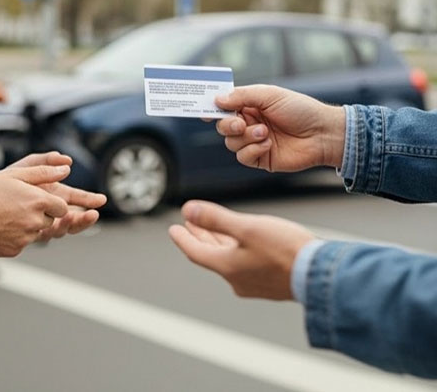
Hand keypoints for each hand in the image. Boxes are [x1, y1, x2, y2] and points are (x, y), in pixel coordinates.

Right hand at [0, 152, 104, 255]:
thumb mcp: (14, 174)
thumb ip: (43, 172)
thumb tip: (66, 170)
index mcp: (39, 201)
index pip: (62, 207)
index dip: (51, 203)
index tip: (37, 199)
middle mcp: (36, 221)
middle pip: (50, 220)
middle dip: (39, 214)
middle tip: (16, 206)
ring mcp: (26, 237)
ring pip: (36, 232)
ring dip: (27, 225)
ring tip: (5, 215)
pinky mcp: (16, 249)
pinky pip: (22, 242)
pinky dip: (14, 236)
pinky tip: (0, 227)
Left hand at [168, 200, 315, 299]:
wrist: (322, 275)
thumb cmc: (286, 250)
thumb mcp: (247, 228)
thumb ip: (215, 219)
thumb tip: (187, 211)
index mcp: (226, 266)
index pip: (194, 252)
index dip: (182, 238)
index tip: (172, 229)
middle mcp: (237, 279)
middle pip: (210, 255)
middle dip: (199, 237)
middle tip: (188, 226)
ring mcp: (254, 284)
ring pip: (227, 260)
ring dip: (217, 243)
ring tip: (210, 231)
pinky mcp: (270, 284)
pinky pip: (244, 264)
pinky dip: (235, 250)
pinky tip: (242, 244)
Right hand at [213, 84, 345, 171]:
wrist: (322, 133)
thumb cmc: (300, 110)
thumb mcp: (269, 95)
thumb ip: (241, 96)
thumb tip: (217, 100)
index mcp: (250, 106)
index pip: (224, 107)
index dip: (212, 109)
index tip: (204, 111)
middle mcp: (249, 124)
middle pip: (222, 127)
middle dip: (227, 125)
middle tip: (241, 122)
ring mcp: (254, 142)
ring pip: (230, 143)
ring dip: (246, 137)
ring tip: (265, 132)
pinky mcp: (260, 158)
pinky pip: (242, 157)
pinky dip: (252, 150)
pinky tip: (268, 144)